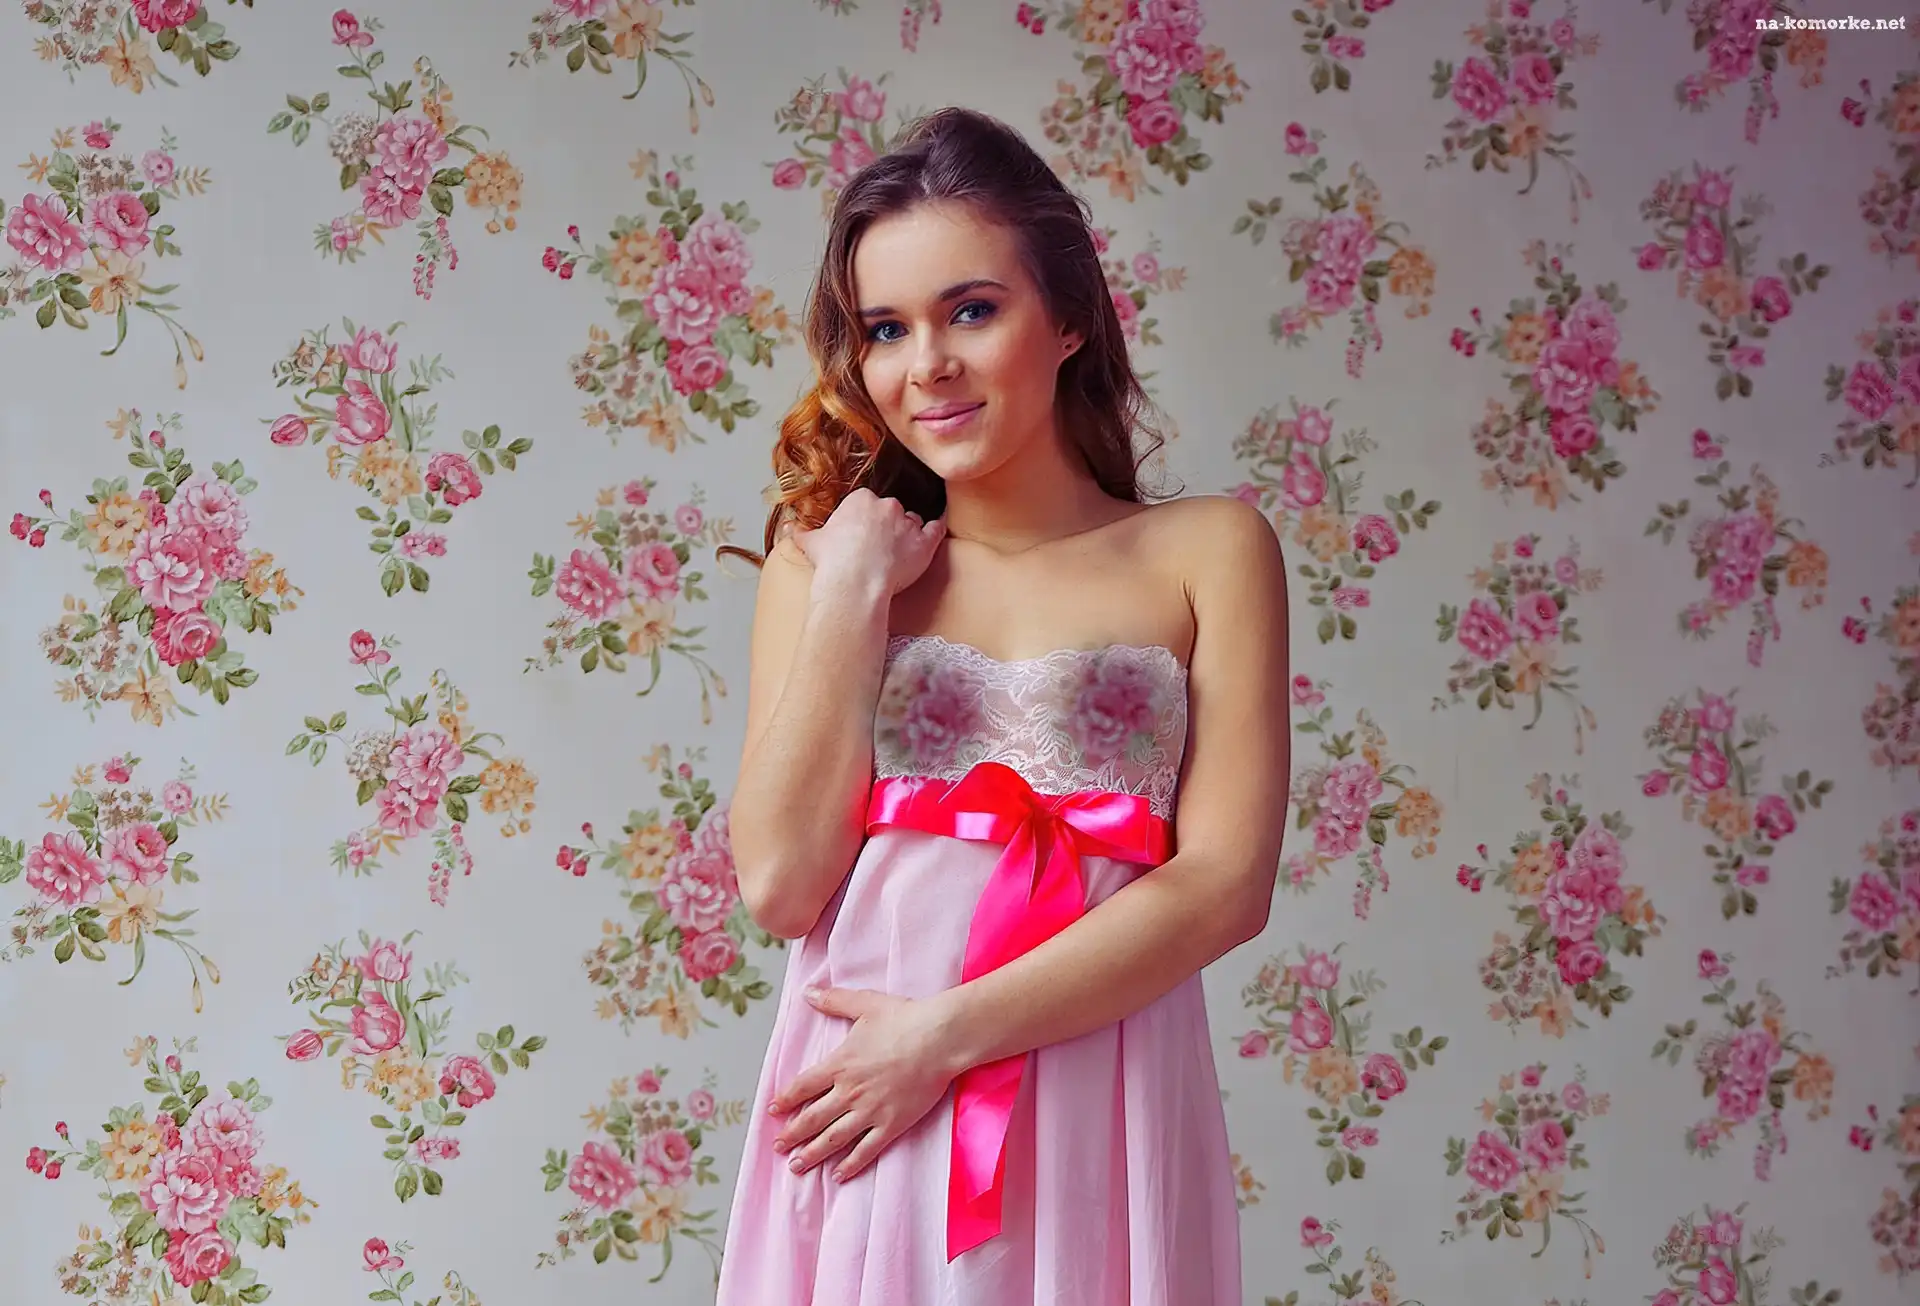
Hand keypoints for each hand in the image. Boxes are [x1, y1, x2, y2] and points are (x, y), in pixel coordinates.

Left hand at [768, 986, 960, 1182]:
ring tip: (797, 1166)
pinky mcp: (892, 1124)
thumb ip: (833, 1001)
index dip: (785, 1100)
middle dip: (792, 1134)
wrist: (939, 1038)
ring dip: (812, 1154)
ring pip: (833, 1138)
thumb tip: (807, 993)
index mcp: (840, 1064)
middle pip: (812, 1118)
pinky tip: (838, 1174)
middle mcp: (849, 1091)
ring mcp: (870, 1111)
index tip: (773, 1111)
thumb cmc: (904, 1019)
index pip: (803, 1087)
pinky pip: (866, 1150)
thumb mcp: (865, 1004)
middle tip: (778, 1147)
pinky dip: (850, 1164)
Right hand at [788, 487, 944, 599]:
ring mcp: (908, 523)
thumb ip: (802, 532)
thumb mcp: (811, 543)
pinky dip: (937, 528)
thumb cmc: (833, 562)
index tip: (860, 534)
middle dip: (886, 525)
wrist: (854, 582)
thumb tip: (788, 527)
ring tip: (900, 550)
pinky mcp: (924, 543)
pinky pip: (936, 529)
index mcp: (860, 500)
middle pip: (891, 510)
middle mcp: (887, 506)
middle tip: (878, 547)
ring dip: (908, 532)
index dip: (864, 520)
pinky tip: (938, 527)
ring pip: (912, 521)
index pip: (866, 503)